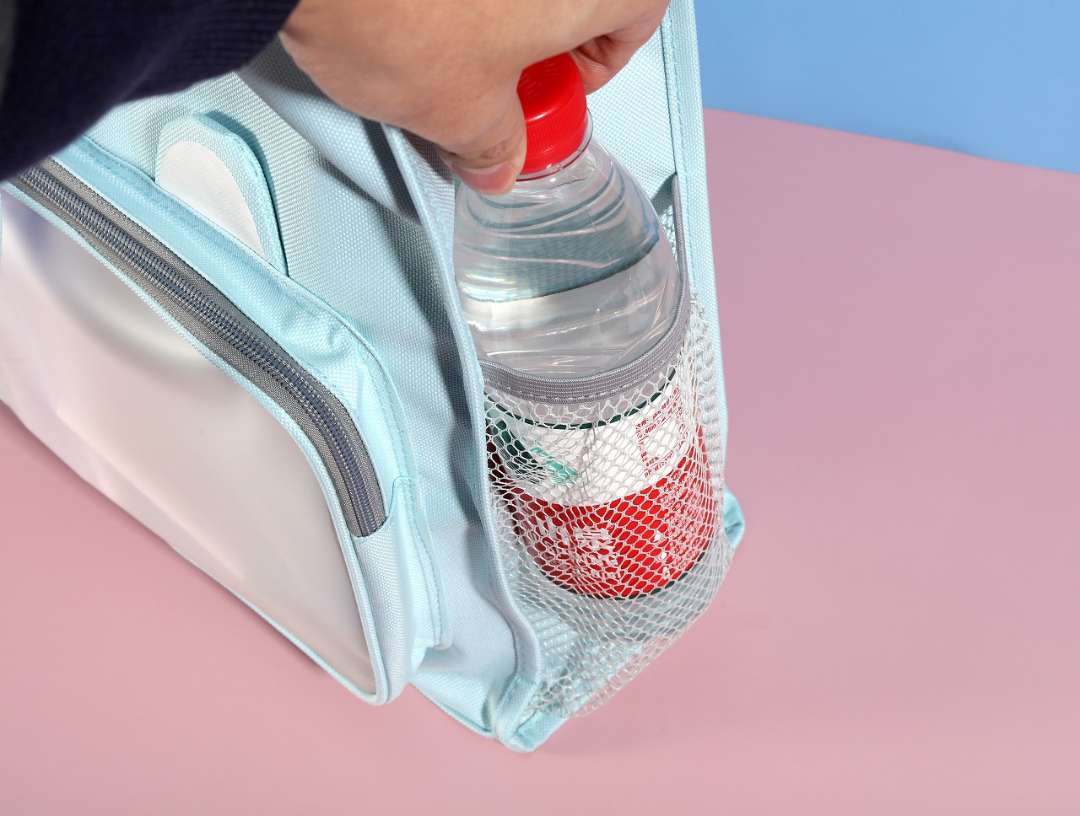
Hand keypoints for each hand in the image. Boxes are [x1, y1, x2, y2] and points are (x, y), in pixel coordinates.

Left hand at [281, 0, 668, 192]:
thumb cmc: (396, 7)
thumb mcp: (460, 113)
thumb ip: (494, 146)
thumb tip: (495, 157)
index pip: (638, 22)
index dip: (595, 71)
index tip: (554, 96)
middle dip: (540, 38)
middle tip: (500, 76)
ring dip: (494, 7)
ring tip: (444, 38)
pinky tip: (413, 2)